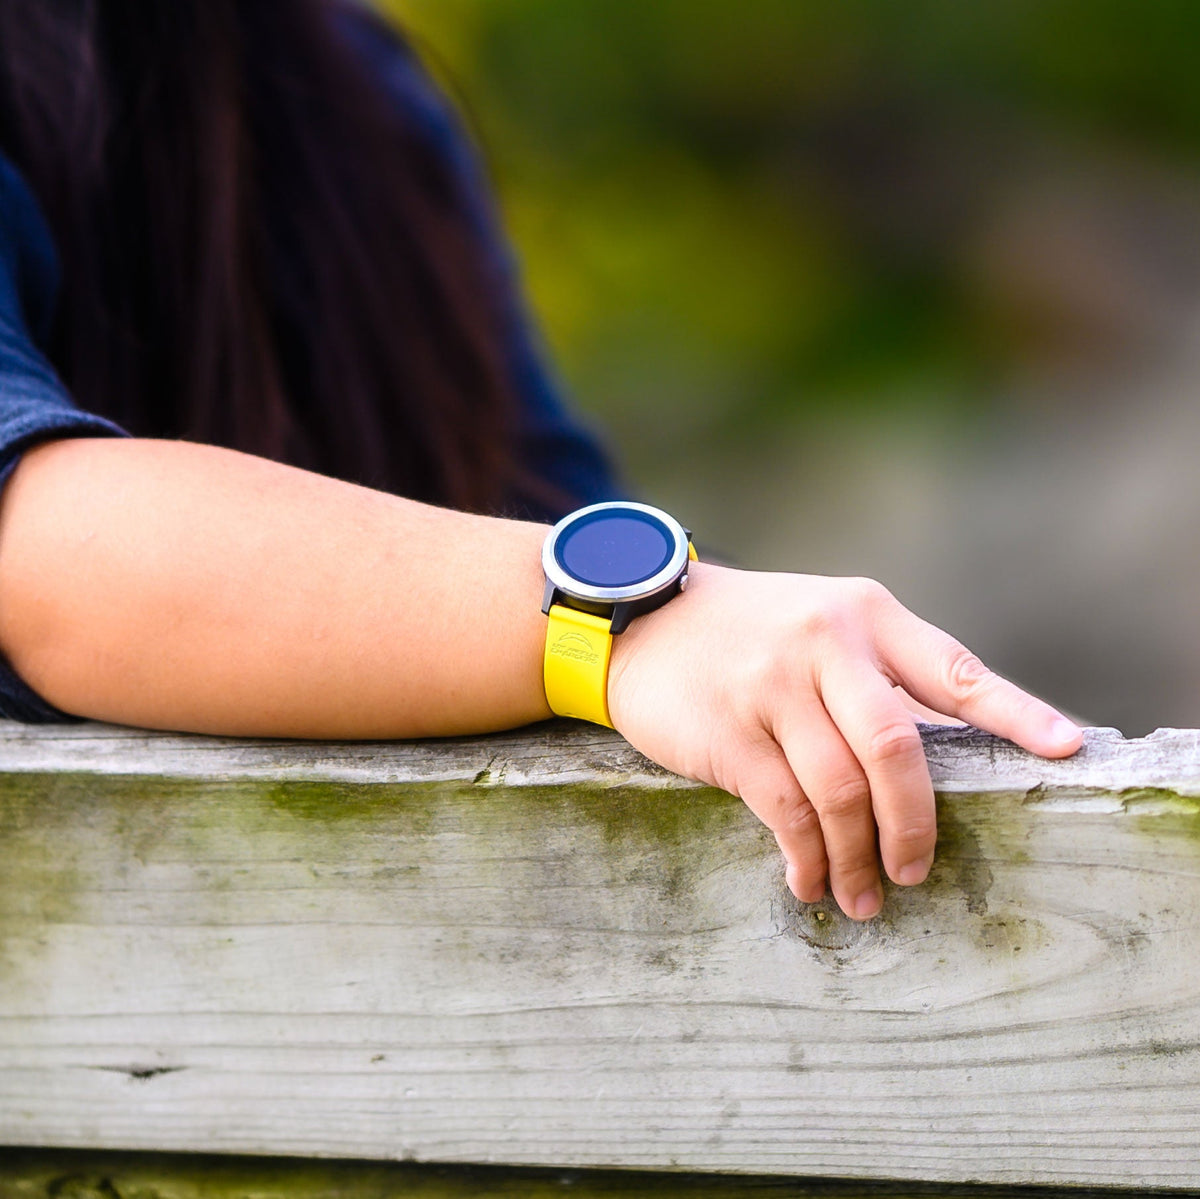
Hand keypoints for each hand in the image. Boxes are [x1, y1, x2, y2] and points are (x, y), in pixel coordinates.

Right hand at [607, 563, 1081, 919]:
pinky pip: (784, 810)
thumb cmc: (750, 633)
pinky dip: (806, 857)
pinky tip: (808, 879)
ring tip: (864, 895)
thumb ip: (876, 676)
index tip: (1067, 749)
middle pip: (897, 748)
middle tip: (917, 870)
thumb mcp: (821, 623)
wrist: (646, 621)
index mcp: (864, 615)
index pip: (953, 669)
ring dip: (858, 857)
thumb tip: (935, 767)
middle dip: (916, 824)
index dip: (1014, 712)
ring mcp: (773, 686)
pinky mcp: (729, 731)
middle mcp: (824, 644)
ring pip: (839, 791)